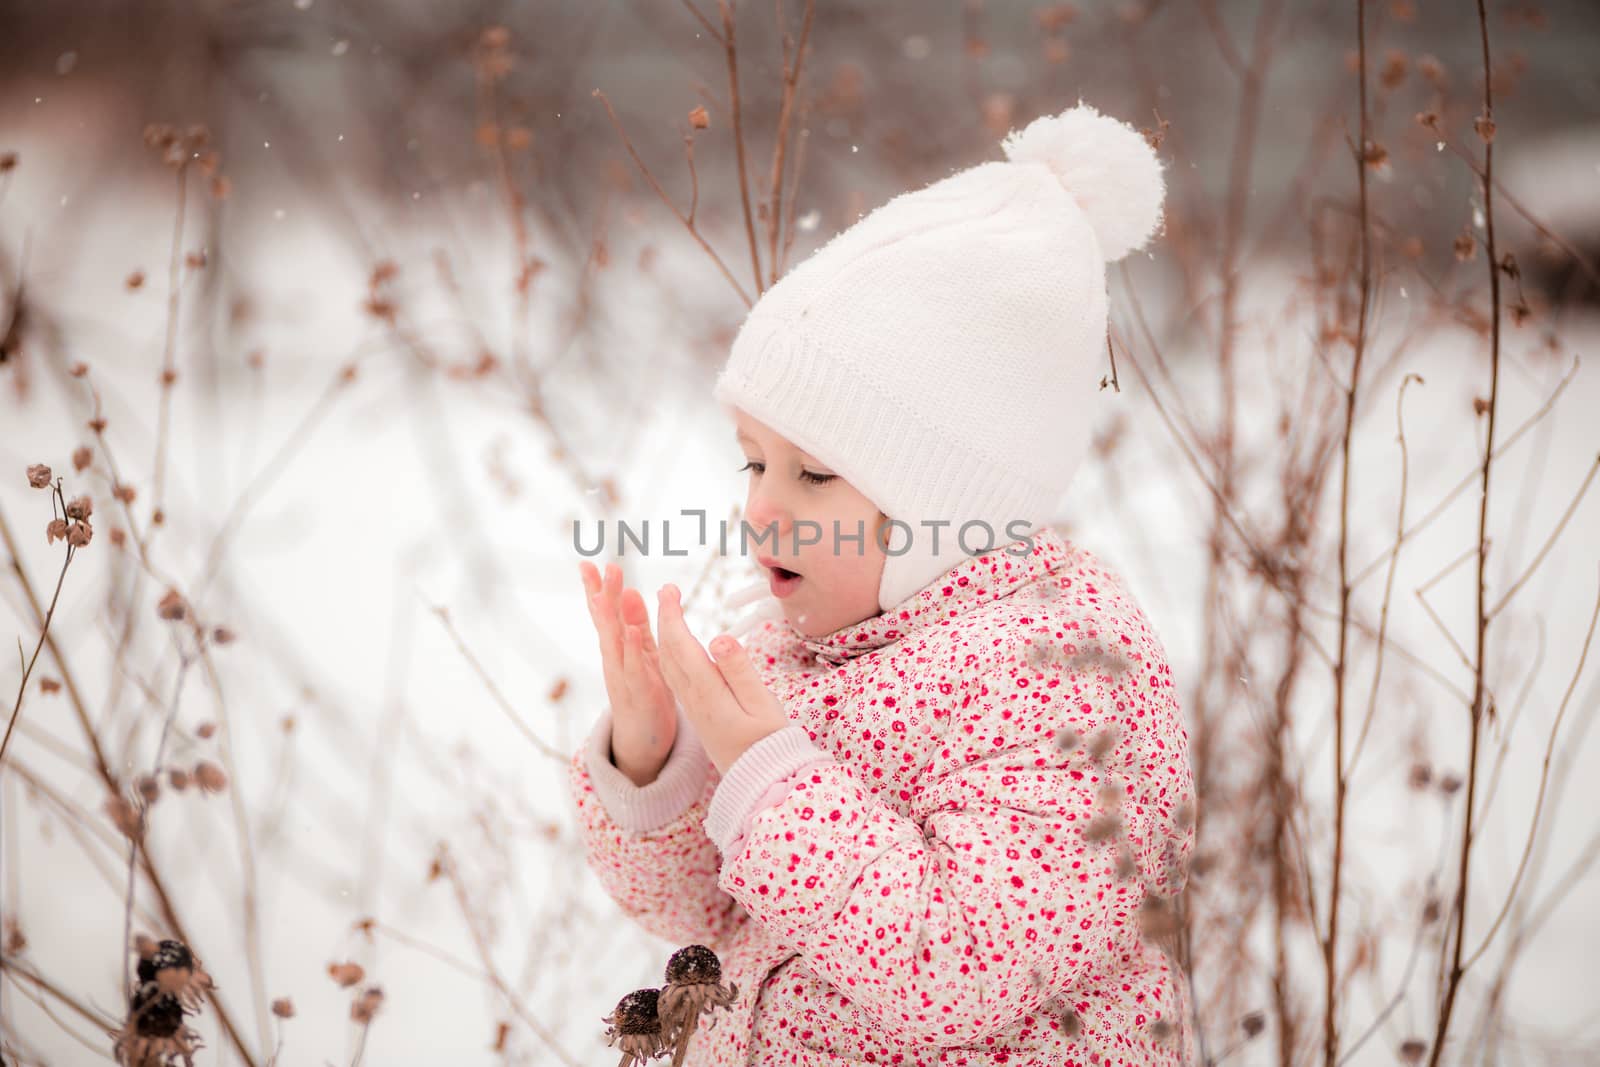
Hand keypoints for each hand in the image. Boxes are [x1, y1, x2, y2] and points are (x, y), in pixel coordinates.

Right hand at [579, 560, 677, 786]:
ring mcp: (623, 677)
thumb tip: (629, 590)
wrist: (644, 740)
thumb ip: (637, 624)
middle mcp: (614, 660)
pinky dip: (632, 651)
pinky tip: (632, 633)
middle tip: (600, 567)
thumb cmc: (645, 691)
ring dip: (610, 618)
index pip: (604, 614)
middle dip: (602, 595)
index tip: (588, 564)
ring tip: (606, 593)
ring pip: (614, 644)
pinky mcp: (639, 693)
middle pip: (605, 624)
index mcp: (617, 648)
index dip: (596, 589)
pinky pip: (635, 669)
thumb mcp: (643, 652)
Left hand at [654, 582, 790, 775]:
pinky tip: (675, 649)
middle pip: (668, 654)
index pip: (680, 646)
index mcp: (707, 694)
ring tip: (667, 613)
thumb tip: (718, 637)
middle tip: (666, 591)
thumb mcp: (763, 706)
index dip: (671, 616)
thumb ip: (740, 670)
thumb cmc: (770, 743)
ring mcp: (694, 710)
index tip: (668, 589)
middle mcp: (693, 701)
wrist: (763, 785)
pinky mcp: (699, 716)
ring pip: (667, 668)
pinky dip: (669, 655)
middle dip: (663, 619)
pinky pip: (674, 679)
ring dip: (663, 637)